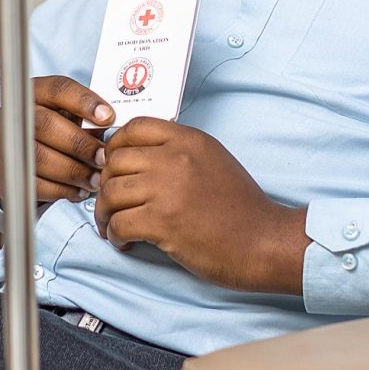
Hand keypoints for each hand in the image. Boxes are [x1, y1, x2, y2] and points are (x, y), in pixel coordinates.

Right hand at [0, 74, 110, 212]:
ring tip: (96, 179)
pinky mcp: (8, 173)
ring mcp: (9, 144)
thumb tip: (114, 127)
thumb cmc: (57, 132)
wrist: (22, 157)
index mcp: (36, 93)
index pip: (58, 88)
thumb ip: (88, 118)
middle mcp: (17, 114)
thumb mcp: (70, 116)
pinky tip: (80, 190)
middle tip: (103, 158)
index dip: (84, 101)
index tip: (108, 117)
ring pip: (41, 158)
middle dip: (80, 144)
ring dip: (74, 171)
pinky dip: (63, 190)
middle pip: (46, 125)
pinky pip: (37, 184)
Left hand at [95, 119, 307, 294]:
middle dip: (105, 183)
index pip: (135, 127)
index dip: (116, 146)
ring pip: (110, 192)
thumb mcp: (214, 161)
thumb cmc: (242, 208)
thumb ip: (180, 152)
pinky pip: (118, 223)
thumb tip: (139, 158)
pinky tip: (123, 241)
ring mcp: (167, 190)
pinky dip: (114, 234)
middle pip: (115, 160)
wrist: (264, 242)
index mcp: (189, 140)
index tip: (114, 166)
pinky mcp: (162, 222)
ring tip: (111, 225)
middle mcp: (175, 159)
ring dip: (104, 212)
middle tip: (110, 201)